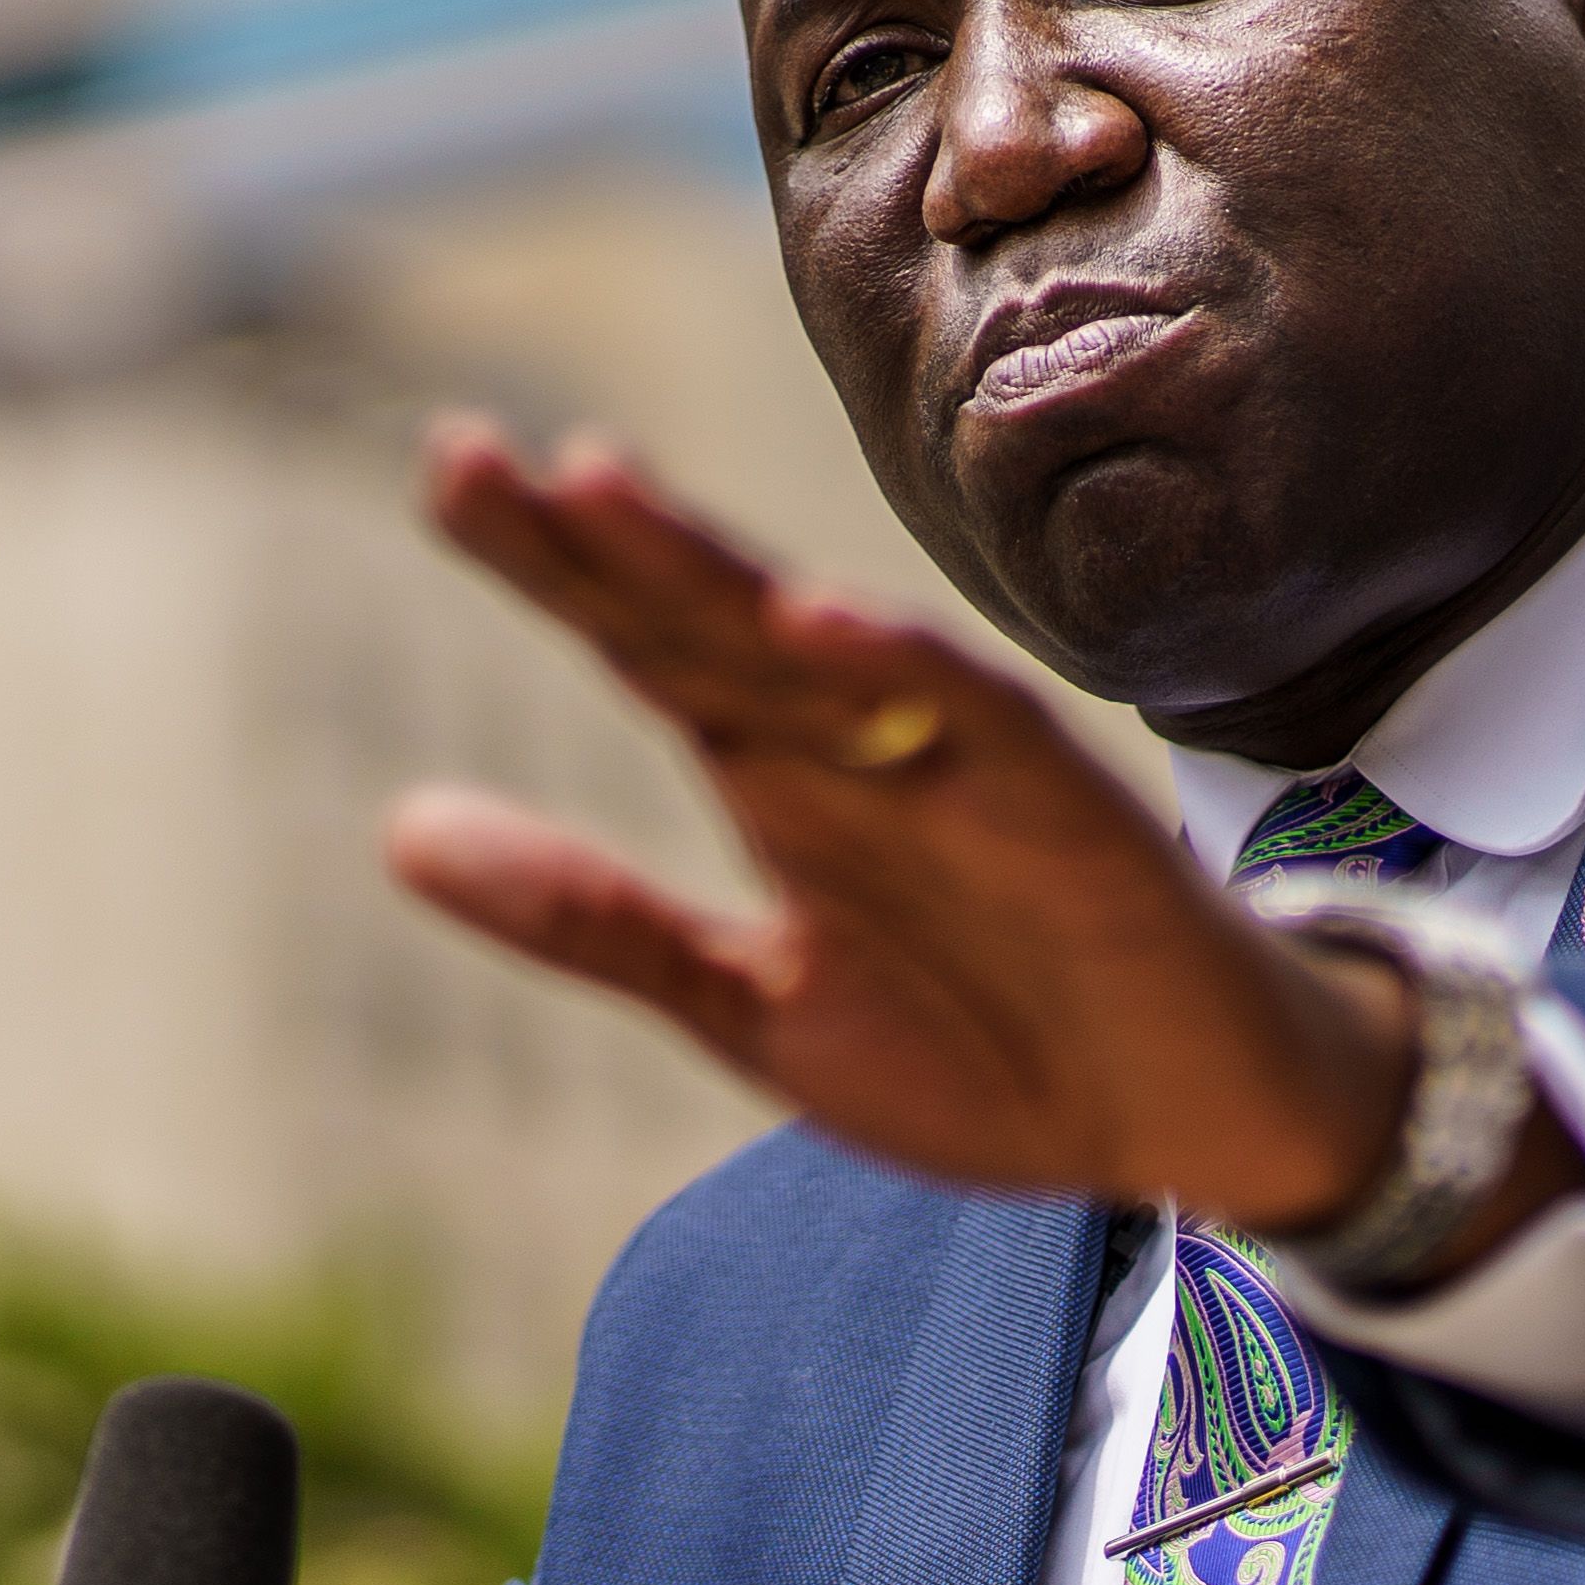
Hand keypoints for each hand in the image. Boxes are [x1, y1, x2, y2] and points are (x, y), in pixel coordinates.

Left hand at [387, 422, 1578, 1242]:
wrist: (1189, 1126)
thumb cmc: (983, 1043)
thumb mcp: (750, 1004)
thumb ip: (590, 918)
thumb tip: (396, 829)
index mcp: (780, 775)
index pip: (644, 641)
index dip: (550, 562)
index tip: (449, 470)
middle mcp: (858, 744)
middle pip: (704, 619)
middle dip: (593, 541)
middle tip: (463, 458)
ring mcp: (962, 770)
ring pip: (819, 644)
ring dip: (711, 568)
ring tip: (600, 485)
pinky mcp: (1067, 821)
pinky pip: (983, 725)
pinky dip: (904, 671)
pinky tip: (820, 620)